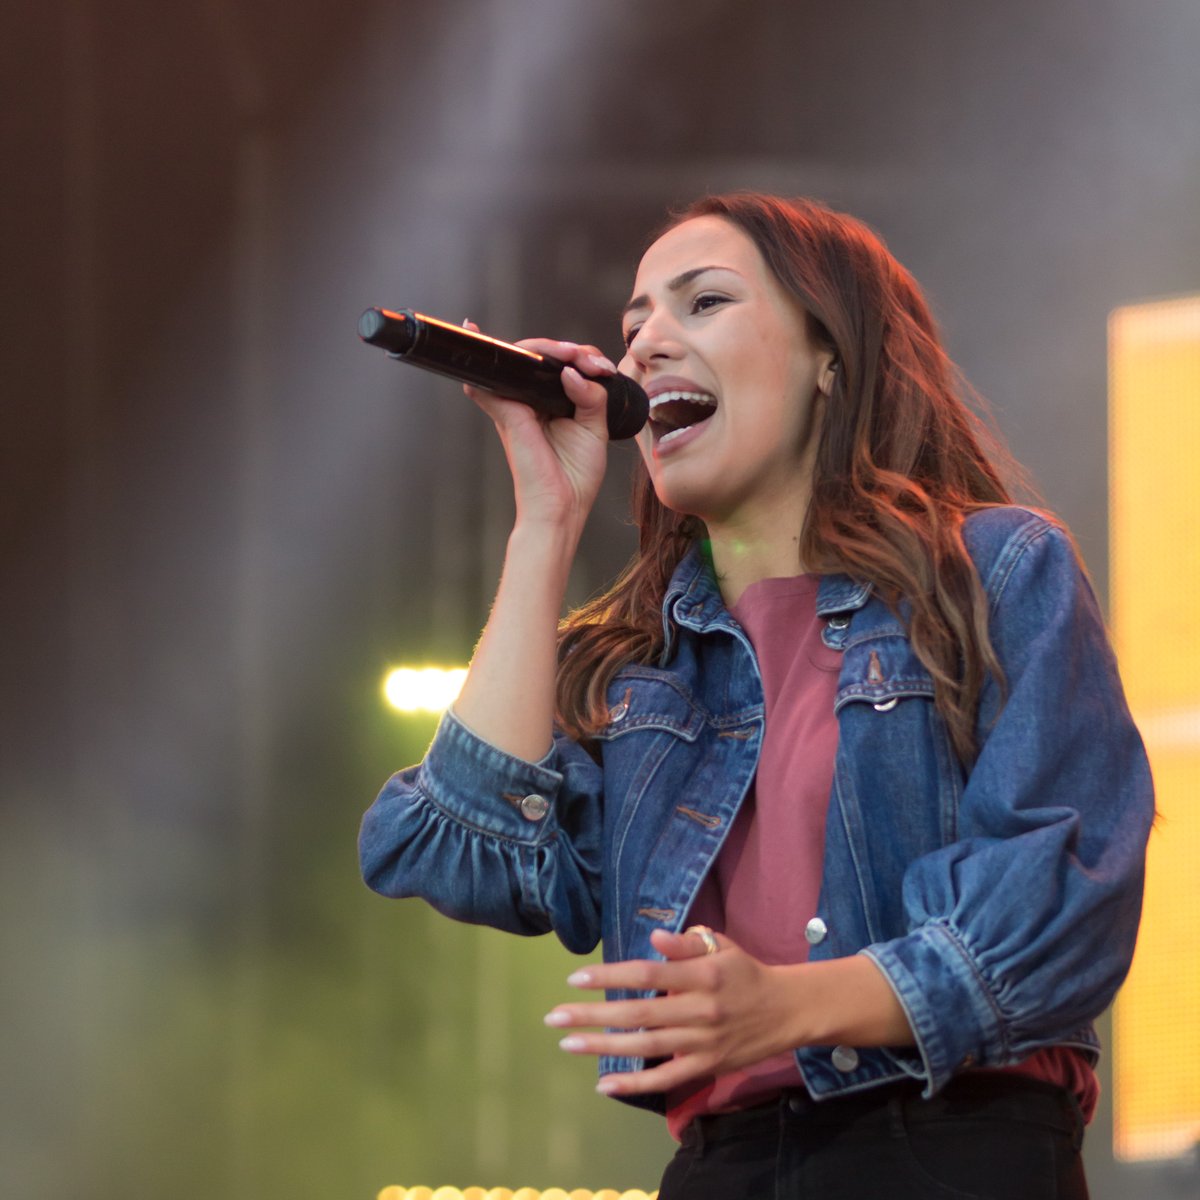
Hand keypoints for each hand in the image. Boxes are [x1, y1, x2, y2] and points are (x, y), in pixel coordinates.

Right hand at [462, 323, 614, 531]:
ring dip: (551, 348)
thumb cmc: (575, 477)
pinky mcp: (508, 413)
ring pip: (523, 357)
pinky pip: (498, 377)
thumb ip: (591, 396)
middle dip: (572, 350)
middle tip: (596, 364)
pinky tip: (541, 359)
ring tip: (577, 357)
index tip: (605, 369)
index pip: (563, 366)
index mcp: (552, 404)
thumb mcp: (595, 429)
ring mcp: (516, 405)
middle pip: (543, 356)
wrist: (563, 507)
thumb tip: (572, 371)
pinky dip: (507, 358)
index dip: (584, 357)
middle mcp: (531, 401)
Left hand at [544, 927, 804, 1095]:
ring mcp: (703, 1043)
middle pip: (640, 1014)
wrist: (788, 1011)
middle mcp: (701, 1010)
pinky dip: (635, 1085)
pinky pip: (667, 1080)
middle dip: (594, 1015)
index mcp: (703, 975)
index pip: (648, 975)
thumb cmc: (745, 972)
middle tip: (555, 1017)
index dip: (611, 976)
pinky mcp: (707, 1067)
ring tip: (568, 1043)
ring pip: (647, 1048)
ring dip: (604, 1048)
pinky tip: (604, 1085)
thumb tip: (654, 937)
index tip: (576, 977)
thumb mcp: (722, 945)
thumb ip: (687, 942)